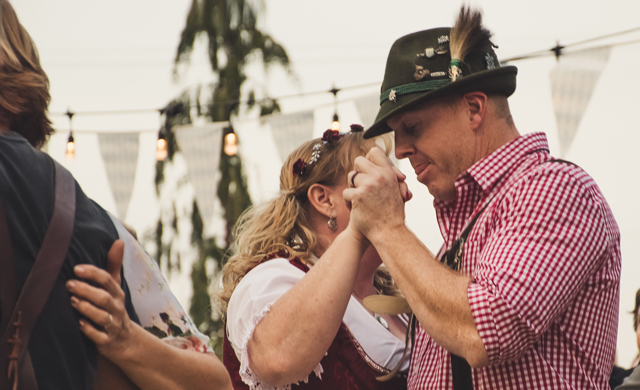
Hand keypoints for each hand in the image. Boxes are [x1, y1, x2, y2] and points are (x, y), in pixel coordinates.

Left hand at [67, 240, 131, 358]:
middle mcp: (116, 307)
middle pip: (104, 298)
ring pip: (102, 317)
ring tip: (72, 301)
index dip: (93, 274)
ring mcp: (113, 324)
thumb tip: (118, 240)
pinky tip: (79, 324)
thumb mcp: (115, 286)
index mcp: (117, 292)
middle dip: (87, 290)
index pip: (107, 280)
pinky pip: (99, 336)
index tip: (76, 269)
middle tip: (69, 284)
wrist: (124, 339)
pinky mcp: (107, 340)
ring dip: (87, 309)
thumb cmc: (113, 307)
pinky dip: (90, 330)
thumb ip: (113, 265)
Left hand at [343, 147, 408, 241]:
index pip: (374, 152)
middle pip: (358, 160)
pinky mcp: (358, 196)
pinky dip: (349, 201)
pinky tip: (356, 209)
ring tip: (361, 199)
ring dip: (353, 187)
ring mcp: (368, 185)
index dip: (369, 159)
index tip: (369, 171)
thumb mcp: (398, 191)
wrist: (389, 232)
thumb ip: (392, 176)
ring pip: (351, 176)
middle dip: (358, 172)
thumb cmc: (393, 213)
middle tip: (362, 185)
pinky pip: (346, 192)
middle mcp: (379, 176)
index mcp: (389, 173)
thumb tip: (386, 165)